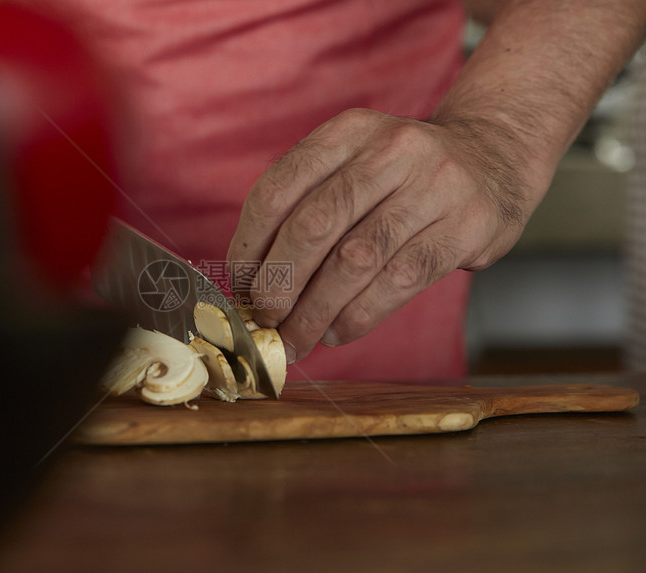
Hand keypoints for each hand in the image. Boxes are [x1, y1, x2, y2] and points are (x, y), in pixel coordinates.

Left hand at [227, 108, 533, 363]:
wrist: (496, 156)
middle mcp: (390, 150)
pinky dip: (359, 314)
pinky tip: (338, 331)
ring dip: (315, 310)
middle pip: (315, 225)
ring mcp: (433, 186)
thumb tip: (253, 278)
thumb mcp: (356, 162)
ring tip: (295, 338)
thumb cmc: (405, 174)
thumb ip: (308, 203)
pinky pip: (399, 280)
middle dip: (279, 282)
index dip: (250, 244)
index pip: (279, 188)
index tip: (239, 283)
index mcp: (348, 131)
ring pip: (356, 259)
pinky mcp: (465, 227)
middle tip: (264, 318)